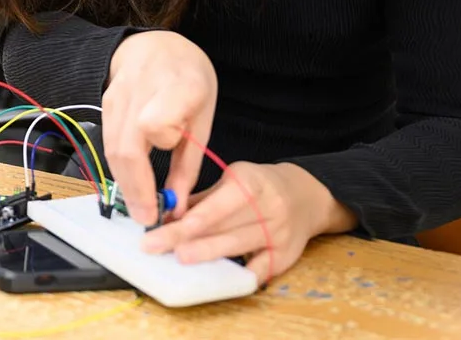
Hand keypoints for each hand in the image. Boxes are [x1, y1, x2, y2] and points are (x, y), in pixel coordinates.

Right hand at [103, 30, 216, 225]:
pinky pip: (108, 143)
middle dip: (136, 189)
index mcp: (177, 86)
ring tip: (140, 208)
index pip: (156, 123)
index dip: (162, 146)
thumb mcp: (203, 116)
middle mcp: (141, 89)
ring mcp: (118, 95)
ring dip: (124, 184)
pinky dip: (118, 168)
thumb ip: (189, 162)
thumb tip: (177, 205)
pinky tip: (131, 184)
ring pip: (112, 149)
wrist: (158, 46)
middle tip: (148, 218)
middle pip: (127, 147)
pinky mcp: (104, 103)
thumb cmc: (188, 80)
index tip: (173, 168)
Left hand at [140, 161, 356, 282]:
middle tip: (156, 246)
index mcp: (250, 182)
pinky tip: (217, 279)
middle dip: (187, 238)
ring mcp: (278, 233)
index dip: (195, 217)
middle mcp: (268, 207)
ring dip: (207, 255)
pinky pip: (260, 269)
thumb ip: (200, 199)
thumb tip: (165, 215)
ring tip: (181, 260)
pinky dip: (240, 276)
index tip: (168, 226)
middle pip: (223, 226)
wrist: (304, 195)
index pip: (219, 203)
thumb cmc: (258, 187)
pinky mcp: (286, 255)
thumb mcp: (232, 181)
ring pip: (239, 246)